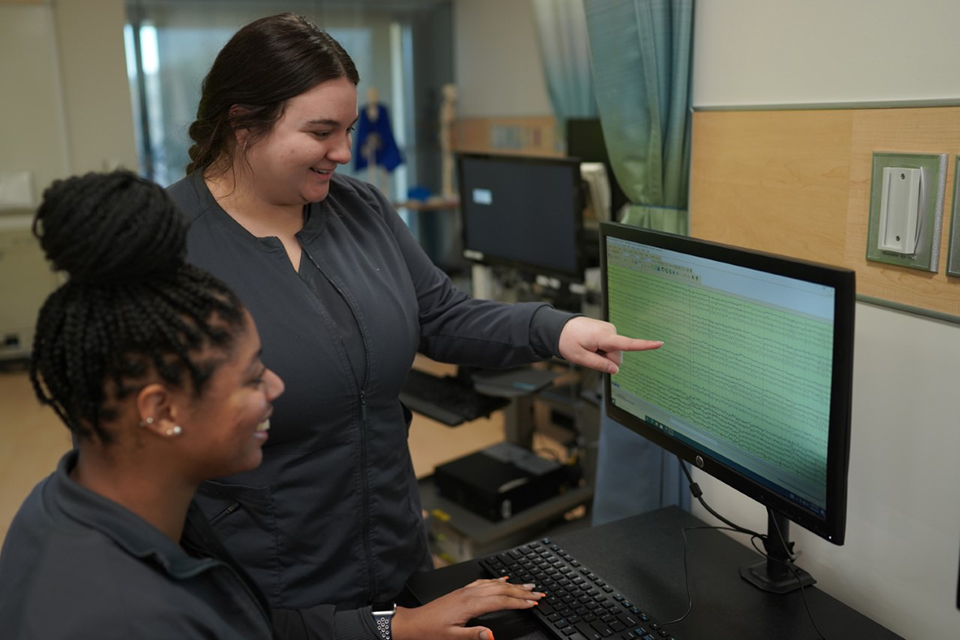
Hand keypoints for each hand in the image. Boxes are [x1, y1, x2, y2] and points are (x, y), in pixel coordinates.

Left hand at [390, 577, 543, 639]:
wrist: (412, 623)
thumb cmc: (430, 631)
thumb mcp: (452, 638)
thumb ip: (474, 635)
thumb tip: (492, 635)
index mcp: (469, 604)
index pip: (501, 601)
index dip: (519, 602)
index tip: (533, 603)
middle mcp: (469, 594)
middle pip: (501, 589)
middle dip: (522, 591)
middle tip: (538, 593)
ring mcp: (465, 591)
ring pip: (494, 584)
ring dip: (513, 584)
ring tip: (527, 585)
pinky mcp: (462, 591)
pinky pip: (483, 582)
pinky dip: (497, 580)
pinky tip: (503, 579)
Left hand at [558, 317, 661, 373]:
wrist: (559, 327)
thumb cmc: (567, 341)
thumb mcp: (580, 357)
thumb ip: (599, 365)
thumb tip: (615, 370)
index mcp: (604, 337)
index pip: (628, 343)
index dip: (645, 345)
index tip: (660, 343)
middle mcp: (610, 330)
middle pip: (618, 356)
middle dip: (606, 360)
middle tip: (589, 353)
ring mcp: (609, 329)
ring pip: (614, 352)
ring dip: (603, 354)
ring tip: (588, 347)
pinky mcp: (608, 330)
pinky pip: (610, 346)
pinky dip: (602, 348)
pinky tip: (591, 344)